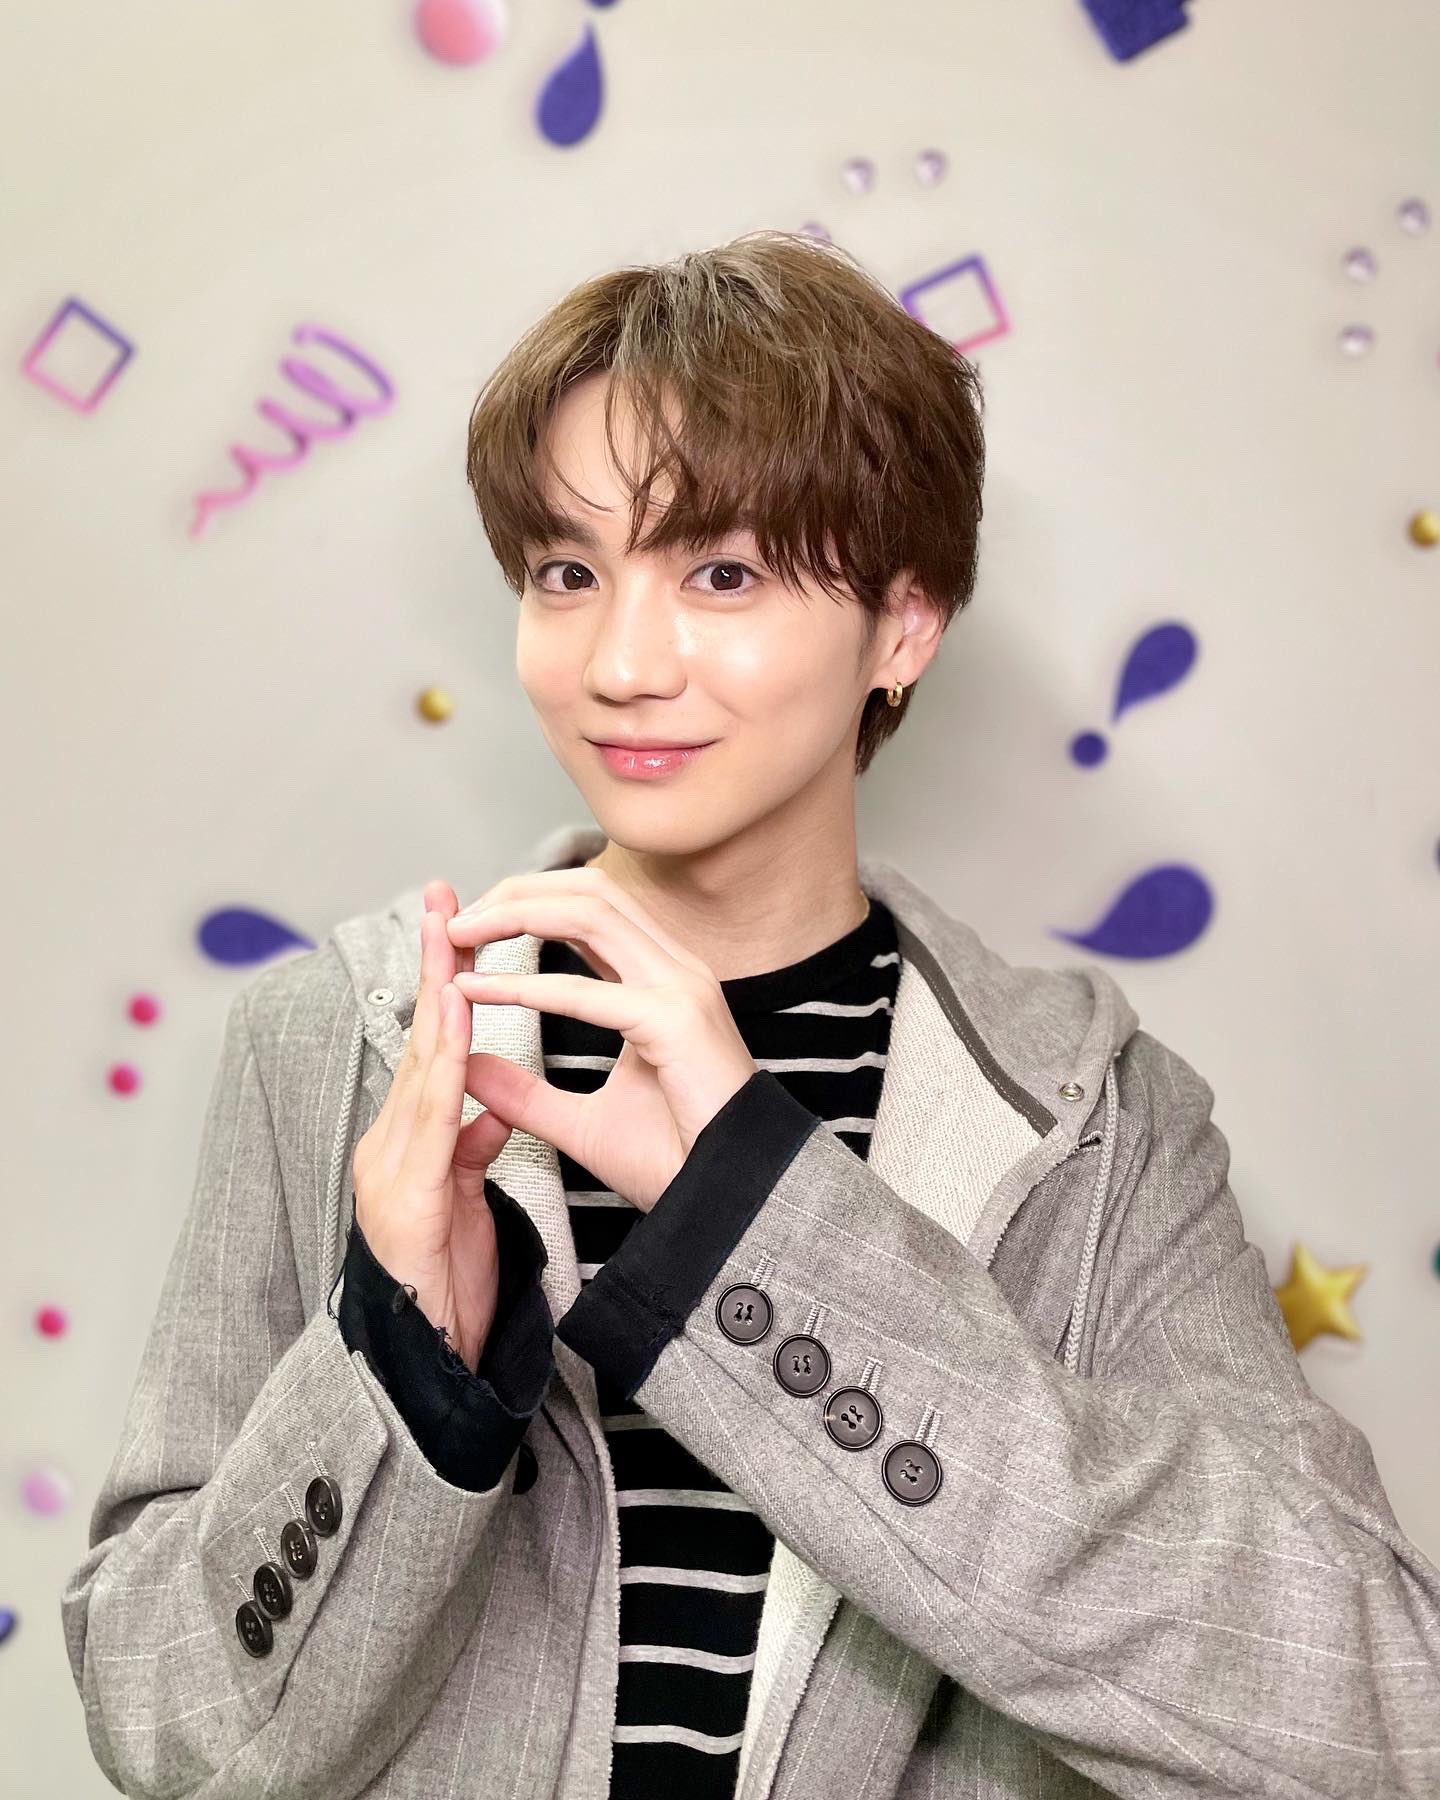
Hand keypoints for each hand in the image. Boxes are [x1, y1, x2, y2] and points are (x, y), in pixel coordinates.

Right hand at [350, 879, 516, 1373]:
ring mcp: (391, 1167)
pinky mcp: (406, 1197)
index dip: (445, 981)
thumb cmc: (443, 1279)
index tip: (459, 922)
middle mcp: (391, 1141)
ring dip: (436, 997)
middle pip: (418, 1037)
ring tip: (450, 935)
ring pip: (419, 1068)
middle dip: (432, 962)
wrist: (422, 1357)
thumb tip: (490, 1107)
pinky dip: (445, 1067)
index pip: (435, 1045)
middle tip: (443, 894)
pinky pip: (430, 1121)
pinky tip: (460, 1025)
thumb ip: (472, 1147)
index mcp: (411, 1139)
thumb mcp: (465, 1200)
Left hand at [445, 866, 758, 1212]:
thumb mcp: (582, 1123)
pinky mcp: (675, 1021)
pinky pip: (587, 991)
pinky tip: (476, 990)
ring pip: (591, 912)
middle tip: (454, 919)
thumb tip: (467, 1067)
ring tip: (459, 936)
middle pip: (590, 890)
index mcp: (663, 980)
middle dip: (515, 892)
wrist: (733, 1202)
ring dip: (516, 915)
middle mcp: (676, 969)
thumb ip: (525, 1093)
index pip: (591, 910)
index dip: (527, 904)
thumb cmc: (676, 1163)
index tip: (468, 928)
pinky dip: (525, 986)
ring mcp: (682, 988)